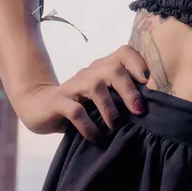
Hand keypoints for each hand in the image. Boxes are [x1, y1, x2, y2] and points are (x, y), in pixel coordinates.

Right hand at [12, 44, 151, 143]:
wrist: (38, 106)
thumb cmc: (79, 104)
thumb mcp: (101, 97)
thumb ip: (120, 97)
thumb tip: (153, 110)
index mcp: (102, 68)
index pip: (124, 52)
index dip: (138, 62)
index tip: (149, 82)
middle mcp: (89, 72)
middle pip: (113, 69)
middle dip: (129, 90)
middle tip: (139, 111)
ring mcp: (72, 86)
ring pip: (95, 87)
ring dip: (110, 109)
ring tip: (116, 126)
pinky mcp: (58, 102)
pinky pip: (76, 112)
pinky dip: (90, 127)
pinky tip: (97, 138)